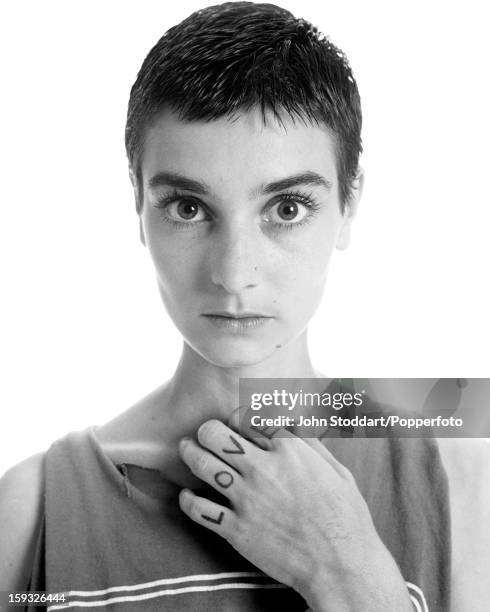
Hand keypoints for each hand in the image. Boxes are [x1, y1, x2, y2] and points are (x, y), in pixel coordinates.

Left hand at [177, 414, 412, 610]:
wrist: (341, 564)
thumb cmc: (346, 517)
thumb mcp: (337, 470)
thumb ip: (313, 445)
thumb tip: (297, 426)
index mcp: (289, 450)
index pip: (249, 418)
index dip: (237, 417)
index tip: (234, 421)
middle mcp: (263, 467)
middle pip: (216, 434)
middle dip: (206, 430)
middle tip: (204, 433)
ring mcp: (247, 498)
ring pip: (203, 464)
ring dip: (190, 453)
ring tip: (187, 448)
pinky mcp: (237, 528)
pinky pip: (200, 509)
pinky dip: (188, 501)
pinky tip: (187, 496)